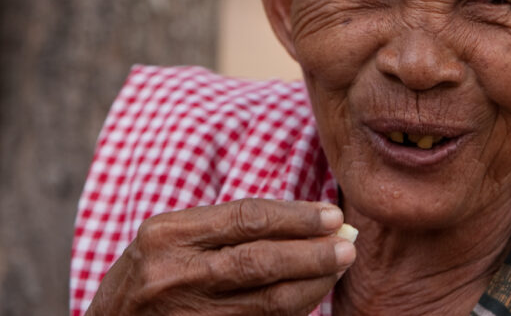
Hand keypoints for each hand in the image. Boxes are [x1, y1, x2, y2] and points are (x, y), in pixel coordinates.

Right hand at [86, 199, 355, 315]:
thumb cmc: (152, 273)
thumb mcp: (173, 237)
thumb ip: (229, 226)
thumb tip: (307, 218)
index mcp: (169, 234)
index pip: (248, 218)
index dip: (297, 217)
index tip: (331, 215)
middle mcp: (175, 273)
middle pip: (261, 261)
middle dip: (313, 252)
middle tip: (347, 244)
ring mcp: (189, 314)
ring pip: (268, 301)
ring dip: (312, 283)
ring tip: (338, 266)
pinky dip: (293, 309)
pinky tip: (312, 294)